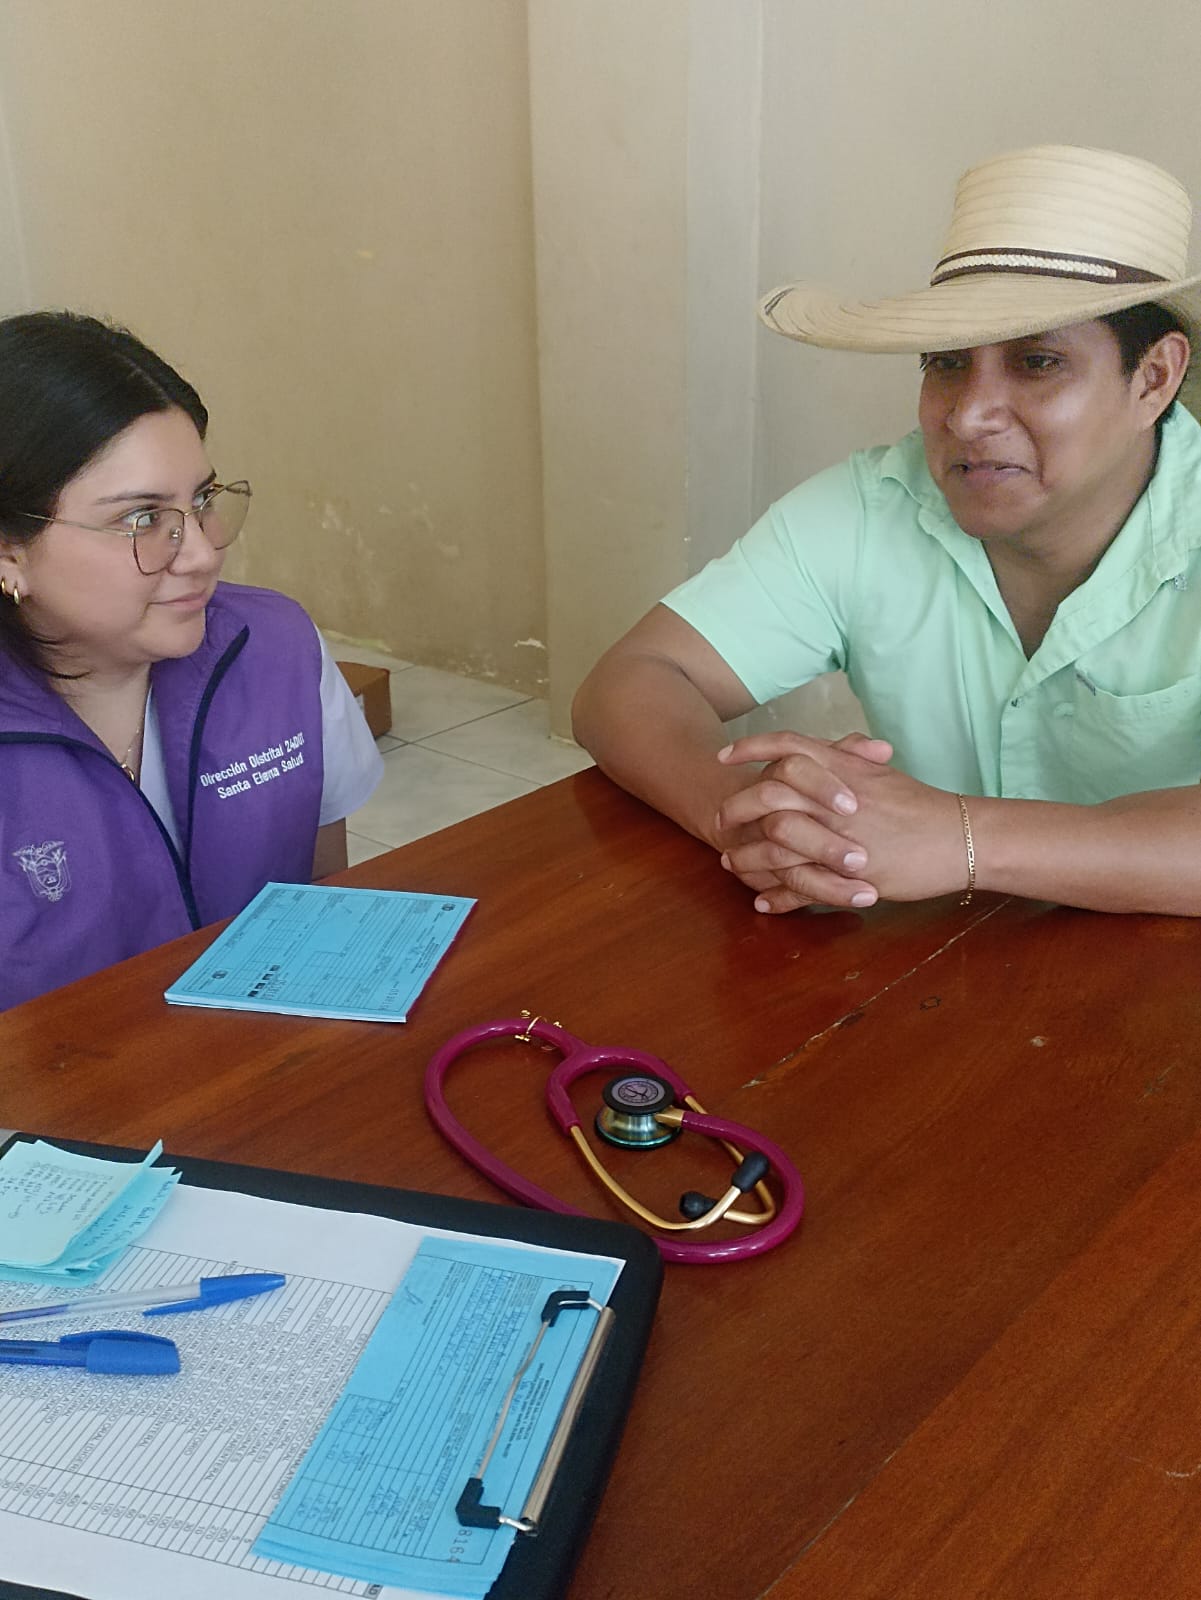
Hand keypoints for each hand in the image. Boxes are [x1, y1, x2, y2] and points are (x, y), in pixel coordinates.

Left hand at [719, 732, 967, 911]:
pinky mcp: (846, 876)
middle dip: (736, 807)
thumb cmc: (922, 807)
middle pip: (767, 795)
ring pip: (775, 846)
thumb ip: (850, 760)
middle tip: (720, 818)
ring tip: (731, 862)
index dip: (750, 749)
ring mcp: (838, 838)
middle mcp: (834, 800)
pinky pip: (799, 888)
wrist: (960, 839)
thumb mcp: (882, 774)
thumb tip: (831, 749)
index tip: (723, 757)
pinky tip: (761, 902)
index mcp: (843, 770)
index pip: (786, 747)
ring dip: (747, 857)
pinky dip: (776, 897)